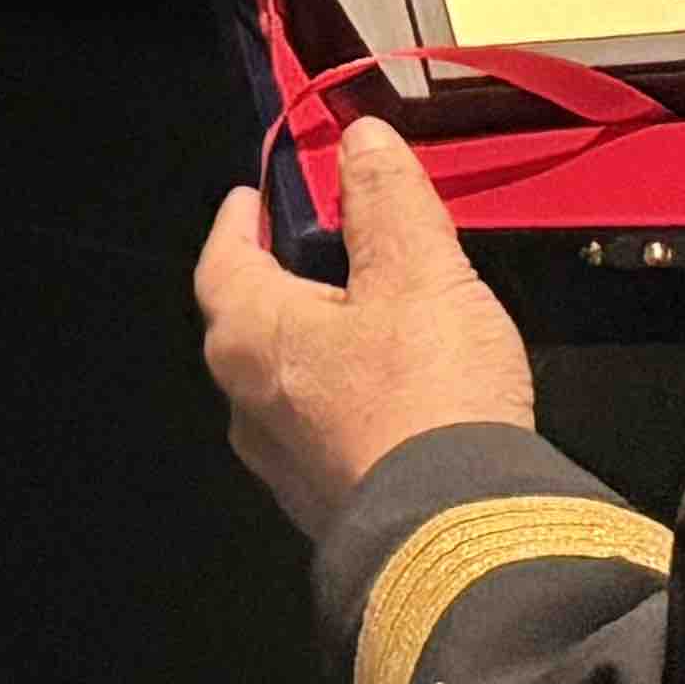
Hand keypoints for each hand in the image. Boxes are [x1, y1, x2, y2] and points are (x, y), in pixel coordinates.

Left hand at [194, 121, 541, 534]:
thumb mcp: (417, 270)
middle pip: (252, 324)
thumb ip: (386, 199)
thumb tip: (360, 142)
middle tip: (325, 250)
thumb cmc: (425, 396)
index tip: (253, 199)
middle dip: (285, 282)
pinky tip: (401, 397)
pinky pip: (329, 435)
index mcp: (250, 336)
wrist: (462, 541)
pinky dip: (352, 403)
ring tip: (376, 320)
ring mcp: (288, 467)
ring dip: (322, 348)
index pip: (222, 261)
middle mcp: (250, 406)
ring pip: (290, 385)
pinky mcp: (333, 507)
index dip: (239, 224)